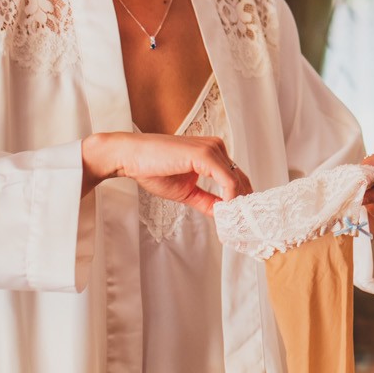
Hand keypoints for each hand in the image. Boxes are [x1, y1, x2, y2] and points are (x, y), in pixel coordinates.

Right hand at [82, 132, 251, 214]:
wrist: (130, 157)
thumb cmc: (152, 169)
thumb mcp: (186, 191)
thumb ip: (206, 200)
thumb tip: (223, 213)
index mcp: (212, 153)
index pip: (235, 177)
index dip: (240, 199)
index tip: (239, 219)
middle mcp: (216, 147)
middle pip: (240, 178)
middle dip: (243, 202)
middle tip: (243, 225)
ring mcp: (211, 149)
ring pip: (237, 180)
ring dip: (238, 203)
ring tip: (235, 222)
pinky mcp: (204, 154)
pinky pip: (227, 179)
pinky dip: (230, 197)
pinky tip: (226, 210)